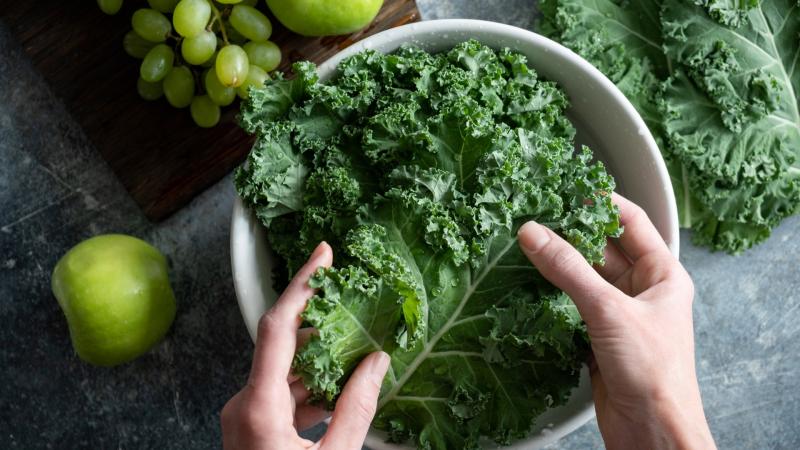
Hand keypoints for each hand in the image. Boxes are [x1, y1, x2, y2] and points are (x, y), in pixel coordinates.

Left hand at [221, 242, 389, 449]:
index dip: (302, 284)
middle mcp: (244, 404)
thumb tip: (376, 363)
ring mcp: (244, 417)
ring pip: (286, 374)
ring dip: (321, 366)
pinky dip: (311, 391)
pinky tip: (338, 395)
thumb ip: (356, 410)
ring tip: (358, 359)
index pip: (277, 326)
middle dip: (324, 329)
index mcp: (258, 406)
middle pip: (285, 348)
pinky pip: (283, 396)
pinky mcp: (251, 428)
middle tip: (357, 310)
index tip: (322, 255)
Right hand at [517, 193, 715, 449]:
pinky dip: (553, 296)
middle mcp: (642, 291)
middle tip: (535, 216)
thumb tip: (534, 234)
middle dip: (570, 233)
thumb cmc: (654, 373)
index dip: (600, 201)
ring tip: (525, 246)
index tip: (566, 189)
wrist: (652, 432)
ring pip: (584, 278)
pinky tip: (530, 286)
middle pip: (601, 249)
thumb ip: (568, 269)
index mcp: (662, 275)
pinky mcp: (599, 338)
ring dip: (558, 265)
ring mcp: (619, 315)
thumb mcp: (609, 310)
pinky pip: (572, 305)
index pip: (630, 222)